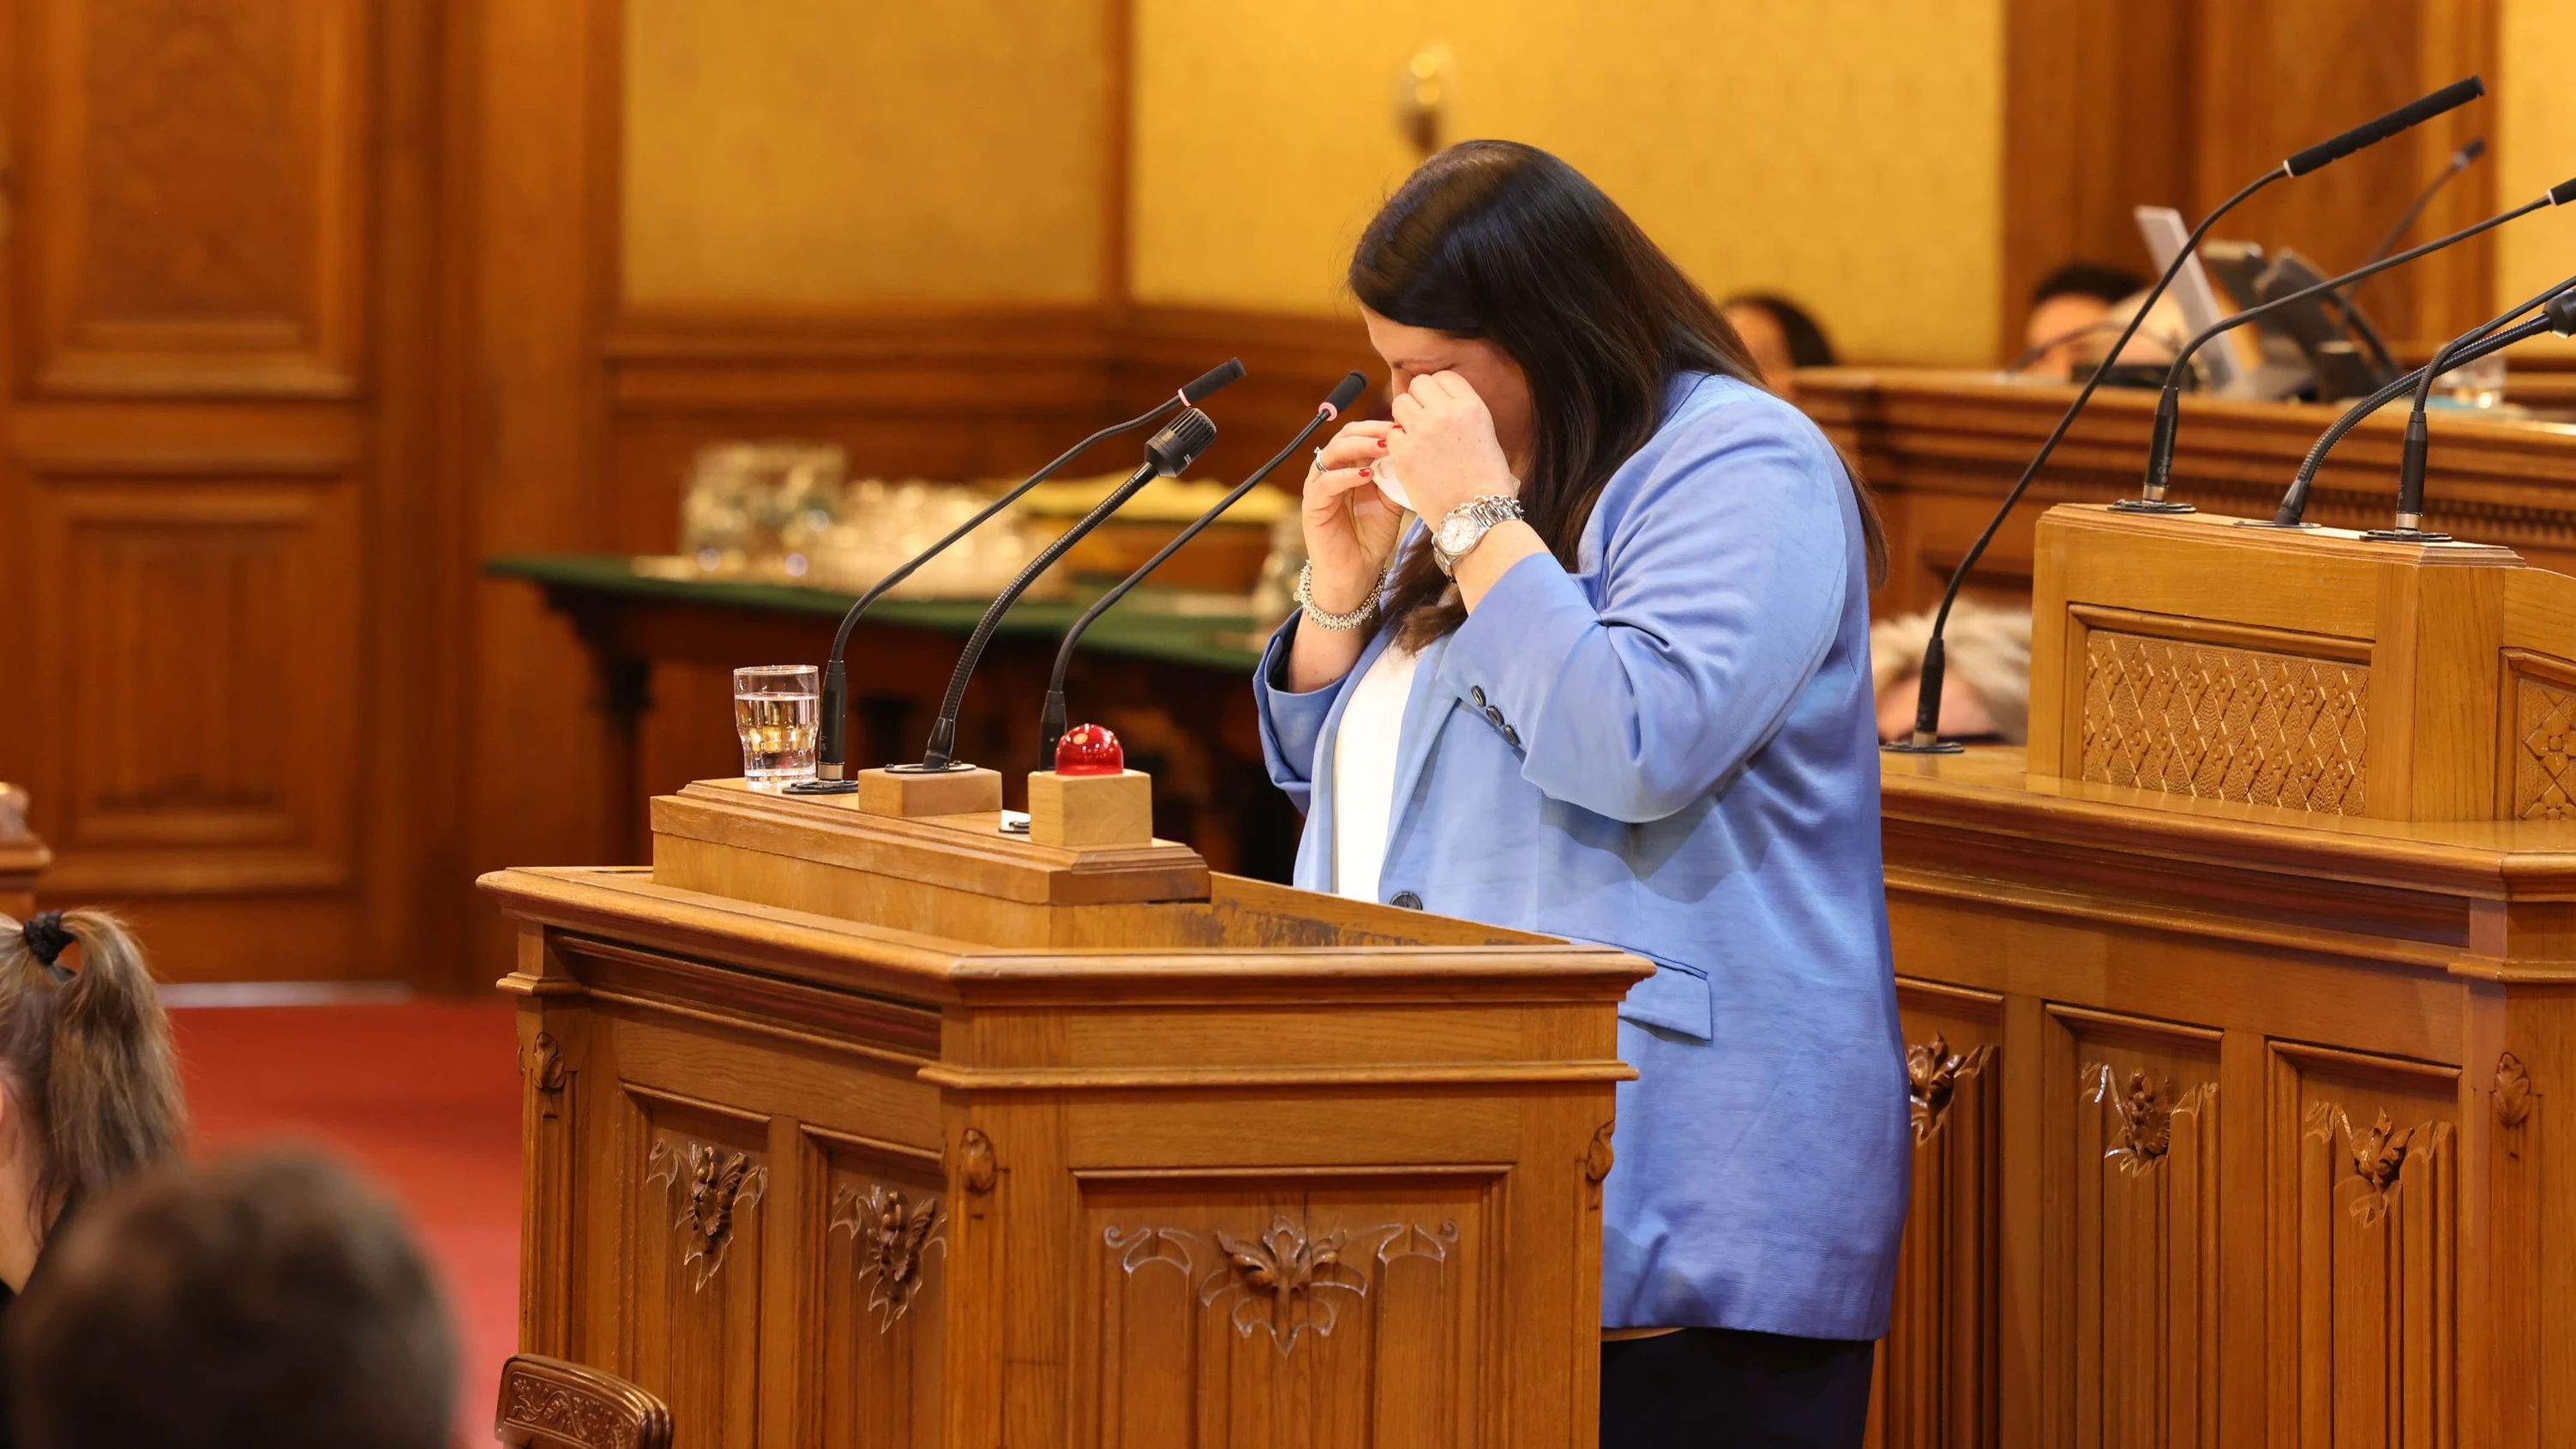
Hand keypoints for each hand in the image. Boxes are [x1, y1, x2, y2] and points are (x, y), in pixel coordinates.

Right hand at [1299, 419, 1405, 613]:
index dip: (1378, 427)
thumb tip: (1409, 448)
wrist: (1357, 573)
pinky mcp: (1312, 507)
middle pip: (1343, 437)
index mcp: (1348, 468)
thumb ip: (1394, 476)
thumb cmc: (1371, 537)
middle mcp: (1331, 473)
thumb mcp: (1390, 501)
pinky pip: (1324, 483)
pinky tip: (1367, 476)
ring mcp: (1319, 488)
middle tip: (1393, 432)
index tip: (1403, 426)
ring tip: (1382, 447)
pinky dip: (1345, 476)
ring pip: (1331, 454)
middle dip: (1369, 431)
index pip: (1358, 434)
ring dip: (1358, 447)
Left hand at [1388, 371, 1517, 524]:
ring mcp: (1423, 430)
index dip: (1438, 391)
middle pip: (1418, 384)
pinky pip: (1391, 434)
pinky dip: (1397, 444)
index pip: (1443, 377)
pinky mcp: (1404, 452)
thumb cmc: (1486, 480)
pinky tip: (1410, 457)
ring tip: (1415, 437)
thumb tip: (1441, 403)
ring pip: (1400, 403)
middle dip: (1418, 400)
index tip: (1438, 406)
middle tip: (1423, 421)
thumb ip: (1461, 414)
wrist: (1476, 514)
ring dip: (1404, 418)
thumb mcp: (1485, 435)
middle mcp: (1446, 412)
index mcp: (1471, 406)